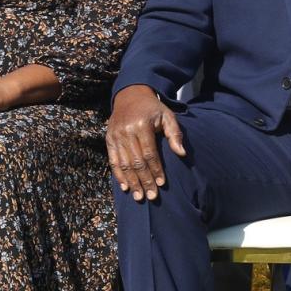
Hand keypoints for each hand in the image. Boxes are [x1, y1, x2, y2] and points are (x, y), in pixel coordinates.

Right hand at [107, 84, 184, 201]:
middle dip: (144, 181)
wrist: (130, 94)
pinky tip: (125, 187)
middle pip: (136, 162)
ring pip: (124, 164)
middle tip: (151, 197)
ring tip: (139, 197)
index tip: (162, 184)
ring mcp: (115, 136)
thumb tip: (181, 153)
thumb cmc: (152, 108)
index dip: (156, 170)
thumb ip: (175, 134)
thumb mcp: (167, 116)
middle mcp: (126, 131)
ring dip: (132, 182)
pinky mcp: (109, 139)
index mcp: (142, 125)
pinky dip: (118, 175)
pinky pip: (113, 161)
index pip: (149, 153)